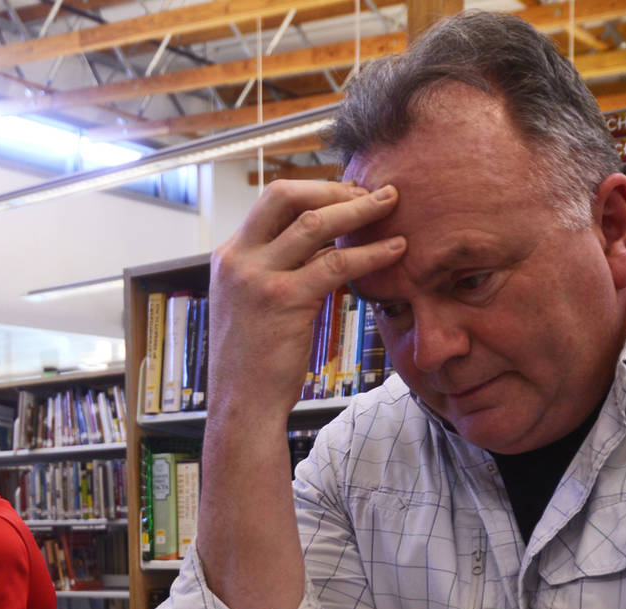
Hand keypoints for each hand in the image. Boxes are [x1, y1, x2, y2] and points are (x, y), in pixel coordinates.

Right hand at [207, 180, 403, 426]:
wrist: (241, 405)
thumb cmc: (253, 361)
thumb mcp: (252, 304)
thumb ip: (275, 271)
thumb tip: (318, 250)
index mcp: (229, 255)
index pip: (272, 201)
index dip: (314, 190)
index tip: (347, 195)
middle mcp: (238, 259)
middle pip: (285, 194)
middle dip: (333, 187)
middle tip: (371, 193)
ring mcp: (258, 278)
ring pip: (315, 223)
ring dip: (358, 209)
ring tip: (391, 204)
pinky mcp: (283, 300)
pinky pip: (336, 264)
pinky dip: (370, 253)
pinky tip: (396, 250)